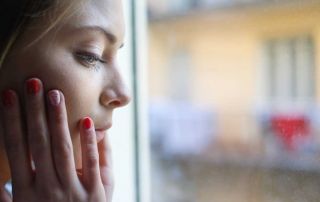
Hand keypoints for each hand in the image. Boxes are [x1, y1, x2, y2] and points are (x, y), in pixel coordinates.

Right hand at [0, 78, 112, 201]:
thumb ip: (5, 196)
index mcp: (24, 192)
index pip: (16, 149)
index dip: (11, 120)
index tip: (8, 96)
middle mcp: (47, 188)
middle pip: (39, 143)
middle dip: (34, 111)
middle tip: (32, 82)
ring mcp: (73, 191)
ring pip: (64, 149)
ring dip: (59, 119)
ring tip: (55, 93)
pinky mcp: (96, 194)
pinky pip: (93, 164)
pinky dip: (90, 143)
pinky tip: (88, 122)